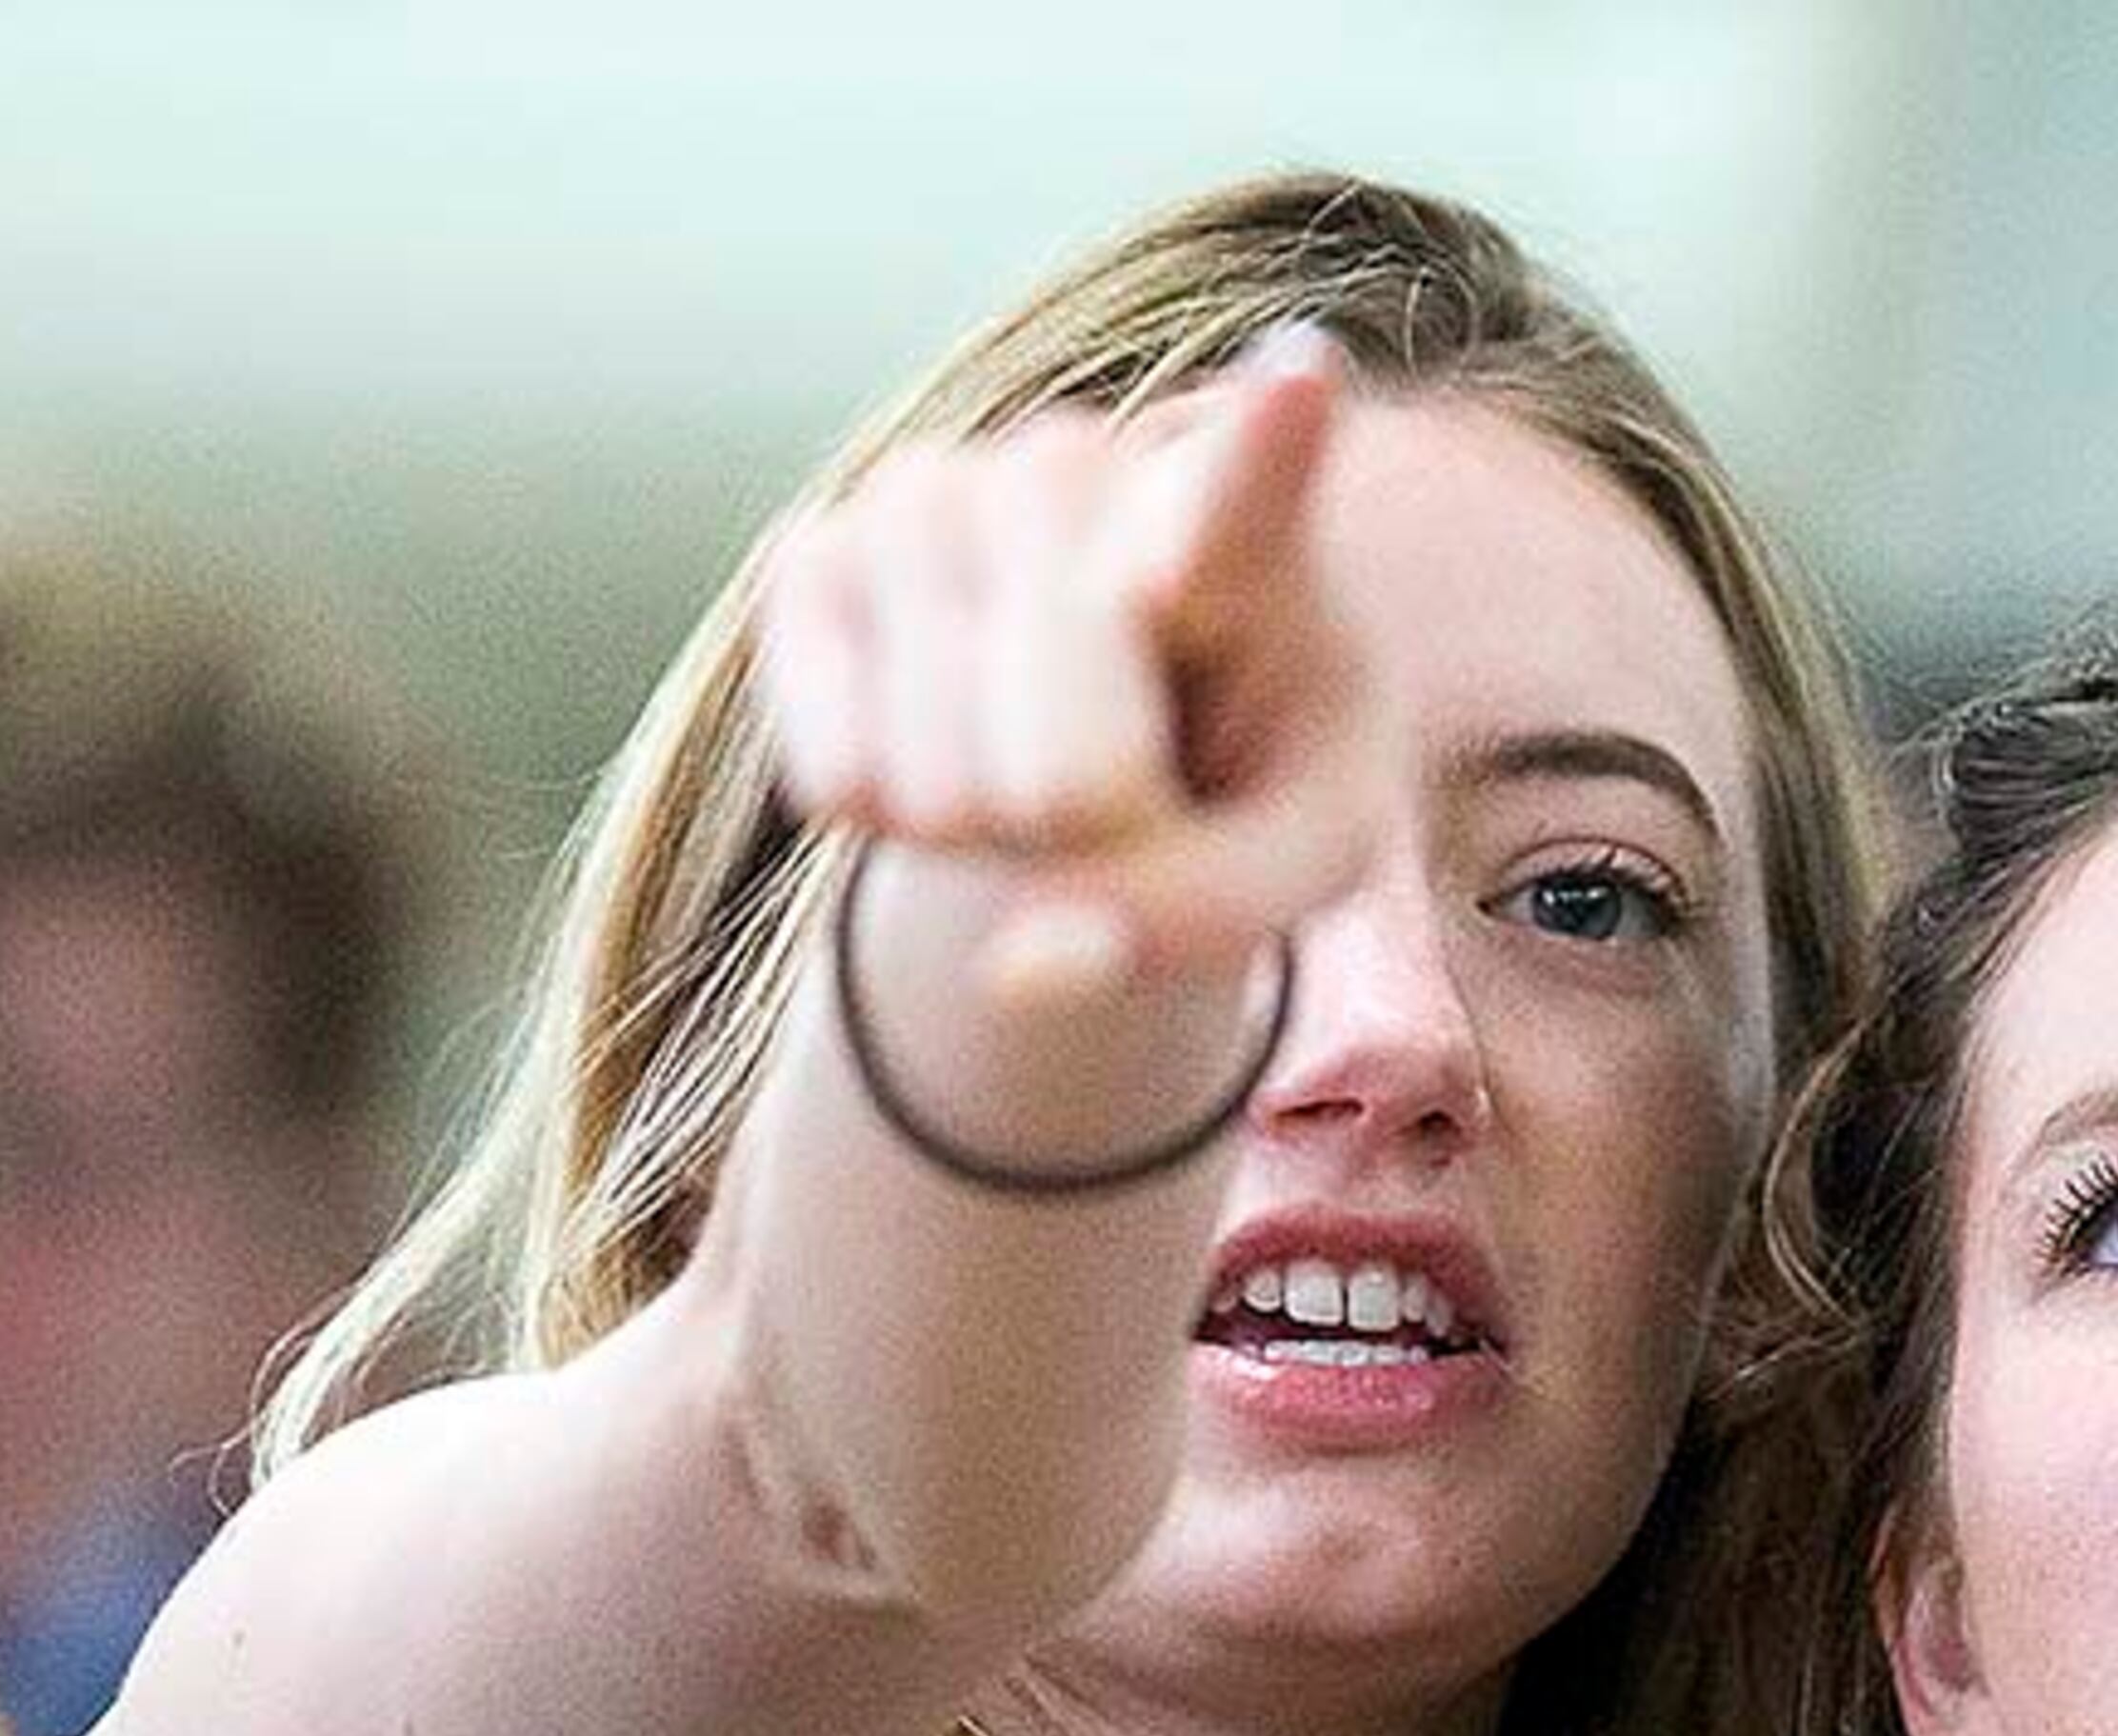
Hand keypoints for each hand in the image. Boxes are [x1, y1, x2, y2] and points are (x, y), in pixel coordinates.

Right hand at [756, 327, 1394, 1005]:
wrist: (1128, 711)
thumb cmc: (1254, 772)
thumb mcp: (1302, 865)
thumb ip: (1206, 922)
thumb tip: (1019, 972)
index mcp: (1247, 535)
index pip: (1254, 490)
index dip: (1269, 440)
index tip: (1304, 382)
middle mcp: (1082, 474)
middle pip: (1074, 776)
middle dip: (1100, 842)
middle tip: (1135, 780)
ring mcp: (934, 496)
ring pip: (943, 788)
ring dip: (995, 834)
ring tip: (1041, 747)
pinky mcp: (813, 555)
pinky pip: (841, 777)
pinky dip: (895, 823)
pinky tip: (943, 742)